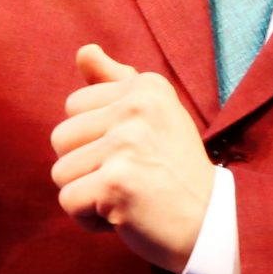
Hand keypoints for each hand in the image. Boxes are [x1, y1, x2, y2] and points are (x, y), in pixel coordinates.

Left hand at [48, 45, 213, 272]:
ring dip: (87, 195)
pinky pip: (68, 201)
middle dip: (85, 167)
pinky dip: (90, 220)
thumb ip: (115, 80)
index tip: (134, 153)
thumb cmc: (176, 171)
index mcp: (145, 87)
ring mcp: (125, 144)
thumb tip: (84, 50)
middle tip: (130, 177)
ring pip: (61, 172)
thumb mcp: (155, 114)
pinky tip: (123, 216)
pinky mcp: (115, 182)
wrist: (212, 223)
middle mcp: (136, 108)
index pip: (74, 105)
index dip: (94, 138)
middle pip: (61, 138)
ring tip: (128, 196)